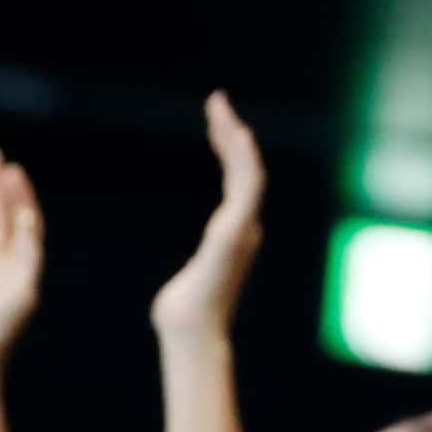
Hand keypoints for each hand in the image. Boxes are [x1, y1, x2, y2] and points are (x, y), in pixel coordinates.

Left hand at [149, 92, 266, 339]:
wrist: (190, 330)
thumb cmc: (183, 313)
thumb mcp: (190, 280)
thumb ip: (199, 271)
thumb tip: (193, 282)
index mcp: (234, 232)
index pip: (237, 180)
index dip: (229, 148)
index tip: (217, 122)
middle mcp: (244, 227)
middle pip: (244, 170)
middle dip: (231, 134)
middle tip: (217, 101)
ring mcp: (242, 229)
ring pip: (248, 173)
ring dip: (236, 140)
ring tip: (222, 110)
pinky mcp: (233, 232)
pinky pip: (245, 189)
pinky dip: (244, 161)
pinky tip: (237, 137)